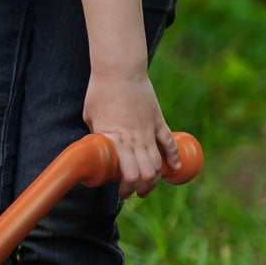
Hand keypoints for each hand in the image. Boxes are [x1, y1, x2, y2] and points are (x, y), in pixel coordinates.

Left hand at [82, 68, 181, 198]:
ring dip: (155, 178)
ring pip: (158, 163)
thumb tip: (97, 147)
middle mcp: (136, 139)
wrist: (120, 71)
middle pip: (146, 174)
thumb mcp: (91, 118)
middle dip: (142, 188)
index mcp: (117, 140)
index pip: (128, 175)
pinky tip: (174, 168)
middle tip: (135, 193)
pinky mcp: (158, 121)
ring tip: (148, 185)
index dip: (127, 188)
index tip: (122, 193)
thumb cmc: (100, 93)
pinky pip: (169, 143)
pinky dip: (174, 157)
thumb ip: (99, 134)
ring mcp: (149, 131)